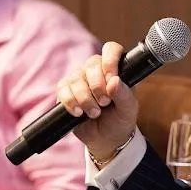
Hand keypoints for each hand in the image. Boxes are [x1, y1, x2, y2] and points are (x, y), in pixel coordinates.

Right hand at [57, 42, 138, 159]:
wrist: (106, 139)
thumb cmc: (120, 120)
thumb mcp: (128, 109)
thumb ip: (124, 94)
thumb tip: (114, 81)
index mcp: (115, 69)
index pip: (111, 49)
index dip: (110, 61)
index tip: (111, 79)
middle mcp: (96, 70)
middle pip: (91, 64)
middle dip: (98, 86)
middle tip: (105, 103)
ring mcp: (79, 79)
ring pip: (76, 79)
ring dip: (85, 99)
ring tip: (94, 113)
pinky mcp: (65, 91)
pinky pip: (62, 90)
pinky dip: (71, 102)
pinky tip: (79, 113)